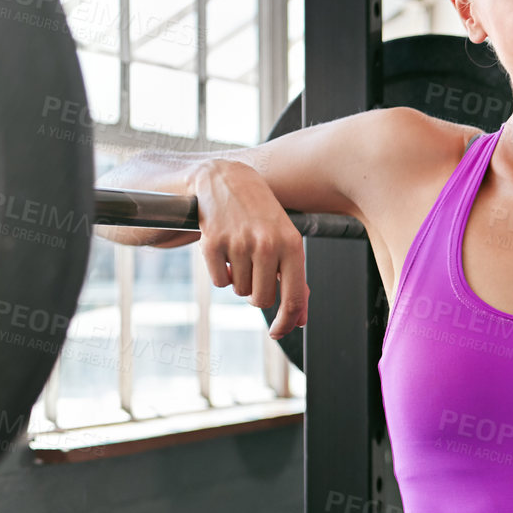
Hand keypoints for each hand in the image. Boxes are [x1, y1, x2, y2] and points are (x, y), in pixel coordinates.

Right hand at [191, 158, 309, 339]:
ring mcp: (239, 243)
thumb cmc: (261, 213)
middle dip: (256, 293)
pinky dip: (220, 273)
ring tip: (240, 252)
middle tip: (254, 271)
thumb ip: (295, 279)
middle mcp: (267, 244)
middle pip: (261, 299)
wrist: (226, 179)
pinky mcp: (212, 243)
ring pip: (239, 290)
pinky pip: (219, 282)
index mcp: (291, 245)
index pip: (293, 297)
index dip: (287, 322)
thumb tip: (301, 319)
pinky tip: (225, 251)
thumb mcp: (286, 239)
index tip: (280, 332)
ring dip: (238, 279)